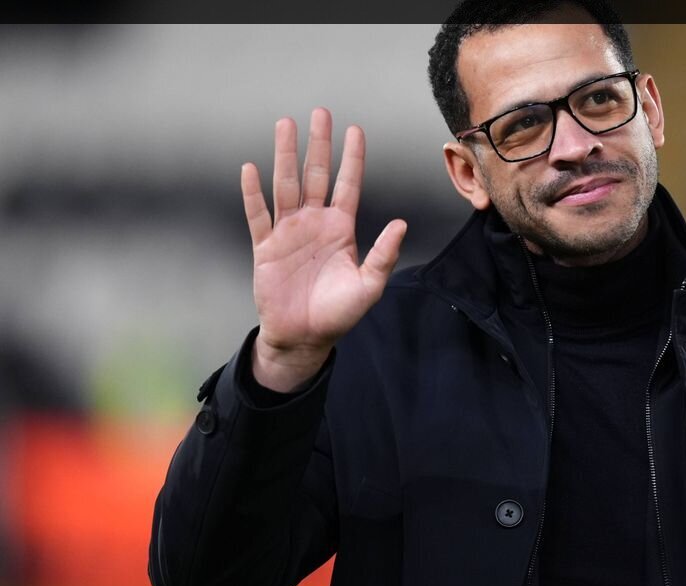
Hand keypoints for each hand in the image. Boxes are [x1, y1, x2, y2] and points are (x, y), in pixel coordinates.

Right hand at [241, 108, 406, 391]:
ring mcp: (289, 232)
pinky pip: (258, 215)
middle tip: (320, 112)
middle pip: (316, 175)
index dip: (352, 158)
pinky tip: (249, 169)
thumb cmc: (339, 314)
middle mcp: (315, 223)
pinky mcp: (266, 248)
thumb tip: (401, 224)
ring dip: (285, 156)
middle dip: (318, 144)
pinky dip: (252, 193)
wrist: (305, 337)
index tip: (356, 129)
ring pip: (286, 185)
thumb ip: (383, 254)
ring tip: (284, 125)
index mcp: (341, 229)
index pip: (348, 185)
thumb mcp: (369, 285)